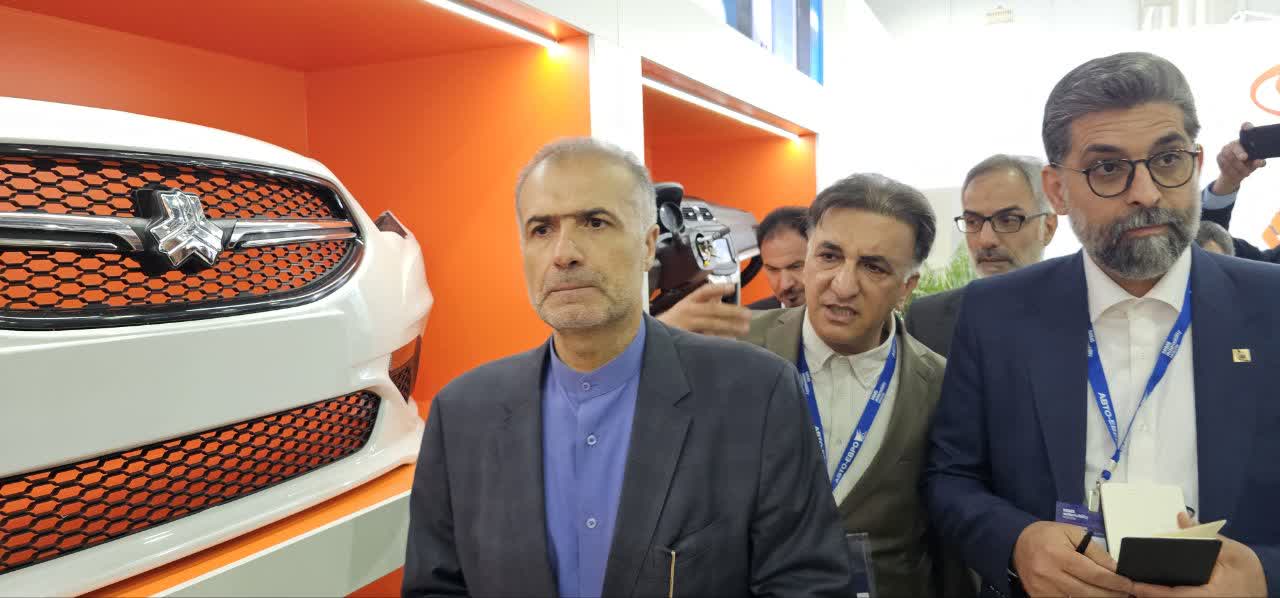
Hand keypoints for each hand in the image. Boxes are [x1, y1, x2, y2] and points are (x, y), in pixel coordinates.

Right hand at [656, 283, 750, 337]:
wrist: (648, 337)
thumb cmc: (673, 323)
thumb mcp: (686, 309)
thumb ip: (703, 303)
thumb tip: (720, 296)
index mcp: (687, 302)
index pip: (704, 292)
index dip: (718, 288)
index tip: (732, 287)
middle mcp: (687, 311)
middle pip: (713, 309)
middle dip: (732, 311)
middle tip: (748, 314)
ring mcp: (686, 326)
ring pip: (712, 325)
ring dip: (730, 326)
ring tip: (744, 328)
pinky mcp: (686, 338)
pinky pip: (706, 339)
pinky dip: (719, 340)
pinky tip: (730, 341)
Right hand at [1012, 521, 1132, 596]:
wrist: (1016, 543)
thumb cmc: (1046, 535)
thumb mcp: (1073, 533)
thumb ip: (1095, 552)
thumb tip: (1116, 569)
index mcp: (1058, 555)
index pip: (1094, 574)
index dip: (1116, 582)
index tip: (1131, 586)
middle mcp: (1049, 574)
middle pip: (1089, 592)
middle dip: (1112, 594)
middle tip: (1128, 593)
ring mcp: (1043, 589)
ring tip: (1112, 594)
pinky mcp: (1039, 597)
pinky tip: (1093, 595)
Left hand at [1131, 512, 1265, 596]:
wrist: (1264, 587)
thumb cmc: (1249, 573)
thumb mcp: (1231, 552)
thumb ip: (1205, 536)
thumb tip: (1182, 518)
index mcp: (1208, 595)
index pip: (1172, 596)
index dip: (1150, 590)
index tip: (1133, 584)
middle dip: (1147, 591)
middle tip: (1126, 581)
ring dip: (1153, 592)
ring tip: (1134, 582)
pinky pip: (1176, 597)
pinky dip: (1163, 592)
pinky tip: (1150, 585)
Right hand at [1211, 122, 1266, 194]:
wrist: (1235, 174)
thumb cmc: (1249, 164)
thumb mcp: (1255, 164)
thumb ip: (1258, 162)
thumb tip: (1260, 162)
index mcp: (1246, 140)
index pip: (1246, 127)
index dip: (1246, 126)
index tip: (1247, 128)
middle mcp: (1235, 142)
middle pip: (1235, 146)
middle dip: (1239, 152)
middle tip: (1245, 158)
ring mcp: (1225, 148)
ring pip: (1229, 157)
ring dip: (1238, 167)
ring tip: (1246, 173)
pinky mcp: (1219, 156)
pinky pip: (1223, 163)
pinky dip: (1231, 170)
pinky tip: (1237, 174)